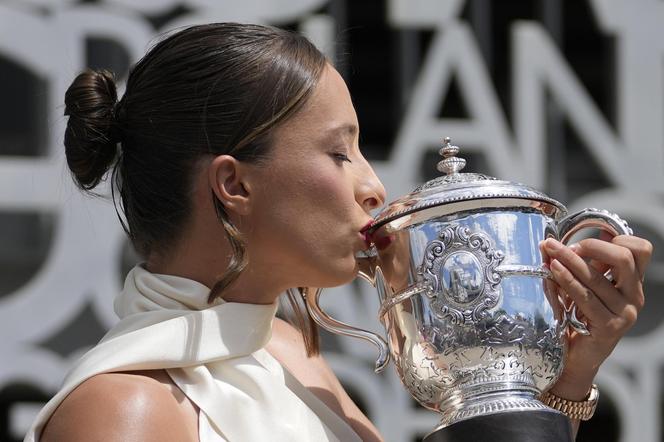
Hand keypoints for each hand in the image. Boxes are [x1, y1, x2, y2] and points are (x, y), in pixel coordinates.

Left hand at [540, 235, 651, 400]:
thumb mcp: (582, 287)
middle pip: (624, 258)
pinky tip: (552, 271)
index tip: (583, 242)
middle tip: (560, 246)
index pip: (641, 250)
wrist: (575, 358)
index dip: (615, 239)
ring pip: (598, 277)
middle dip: (590, 246)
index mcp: (632, 283)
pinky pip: (586, 297)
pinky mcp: (610, 327)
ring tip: (549, 253)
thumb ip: (580, 267)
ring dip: (569, 261)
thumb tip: (555, 242)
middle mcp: (634, 297)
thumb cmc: (576, 318)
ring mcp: (625, 313)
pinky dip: (567, 280)